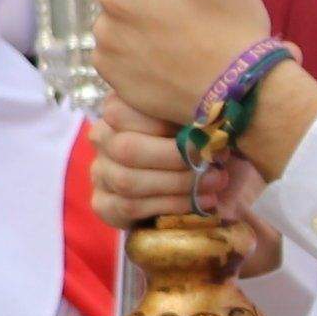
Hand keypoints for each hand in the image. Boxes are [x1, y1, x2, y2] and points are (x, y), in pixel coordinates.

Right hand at [86, 98, 279, 274]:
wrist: (181, 182)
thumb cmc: (191, 141)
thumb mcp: (192, 120)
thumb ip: (193, 115)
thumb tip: (214, 122)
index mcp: (118, 108)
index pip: (127, 111)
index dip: (167, 122)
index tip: (207, 129)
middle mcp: (102, 138)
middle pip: (128, 149)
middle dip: (177, 159)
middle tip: (216, 162)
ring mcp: (100, 172)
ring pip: (129, 181)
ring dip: (178, 185)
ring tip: (215, 184)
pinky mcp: (103, 203)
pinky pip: (130, 207)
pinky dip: (170, 206)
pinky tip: (200, 203)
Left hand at [93, 0, 271, 126]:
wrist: (238, 87)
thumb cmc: (234, 18)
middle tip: (183, 16)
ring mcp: (106, 35)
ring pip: (114, 20)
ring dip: (136, 27)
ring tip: (175, 43)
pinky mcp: (106, 69)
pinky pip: (112, 54)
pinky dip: (132, 58)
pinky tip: (163, 63)